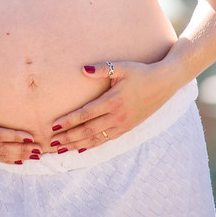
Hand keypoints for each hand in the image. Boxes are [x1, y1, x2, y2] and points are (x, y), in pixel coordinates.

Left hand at [48, 61, 172, 152]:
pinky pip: (106, 140)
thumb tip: (84, 69)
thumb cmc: (141, 72)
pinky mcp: (127, 128)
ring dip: (77, 144)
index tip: (53, 126)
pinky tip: (81, 149)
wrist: (164, 83)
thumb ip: (102, 69)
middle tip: (51, 143)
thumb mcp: (122, 67)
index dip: (68, 121)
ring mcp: (123, 124)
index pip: (85, 114)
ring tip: (61, 149)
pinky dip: (92, 145)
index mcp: (113, 100)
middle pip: (87, 130)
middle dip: (68, 137)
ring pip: (96, 138)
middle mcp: (117, 116)